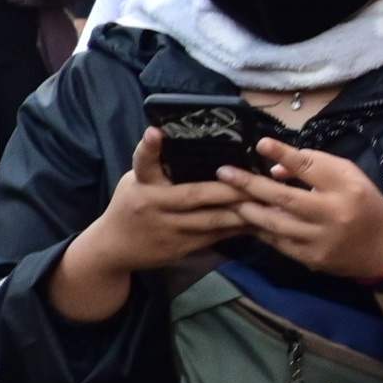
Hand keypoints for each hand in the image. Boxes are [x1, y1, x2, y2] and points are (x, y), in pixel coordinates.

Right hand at [73, 130, 251, 277]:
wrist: (112, 250)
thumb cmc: (130, 206)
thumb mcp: (135, 182)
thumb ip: (157, 168)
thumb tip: (188, 145)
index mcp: (140, 185)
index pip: (143, 163)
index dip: (149, 147)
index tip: (155, 133)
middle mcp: (152, 206)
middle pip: (195, 195)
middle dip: (229, 189)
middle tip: (259, 179)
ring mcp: (167, 230)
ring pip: (211, 220)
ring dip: (242, 211)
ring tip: (269, 202)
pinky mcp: (179, 248)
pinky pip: (214, 236)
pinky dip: (237, 228)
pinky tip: (258, 221)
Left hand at [221, 142, 382, 281]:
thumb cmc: (364, 206)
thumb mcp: (350, 178)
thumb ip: (316, 167)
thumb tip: (275, 168)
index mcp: (346, 189)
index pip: (311, 167)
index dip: (284, 154)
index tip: (261, 143)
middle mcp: (332, 214)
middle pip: (285, 198)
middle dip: (250, 184)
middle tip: (224, 173)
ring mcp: (320, 239)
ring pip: (275, 223)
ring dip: (248, 209)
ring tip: (228, 197)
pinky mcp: (310, 258)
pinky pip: (277, 242)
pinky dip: (260, 229)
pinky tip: (244, 219)